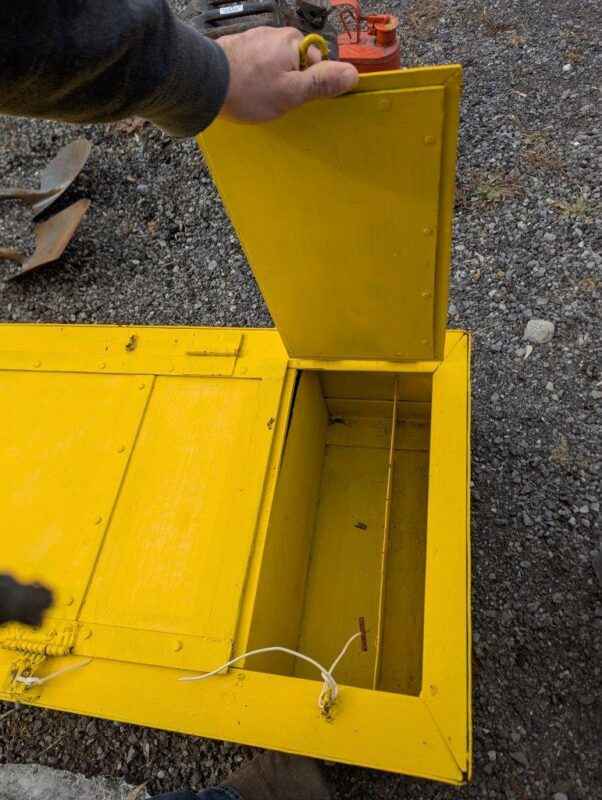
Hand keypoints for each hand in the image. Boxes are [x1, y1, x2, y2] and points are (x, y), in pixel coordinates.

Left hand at [216, 27, 358, 121]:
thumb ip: (322, 82)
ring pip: (277, 66)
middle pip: (297, 64)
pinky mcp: (241, 48)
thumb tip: (352, 74)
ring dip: (271, 83)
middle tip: (276, 100)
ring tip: (257, 97)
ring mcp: (257, 40)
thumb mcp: (291, 92)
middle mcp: (276, 35)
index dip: (310, 85)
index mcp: (293, 42)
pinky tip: (247, 91)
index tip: (298, 98)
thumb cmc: (247, 89)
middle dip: (290, 84)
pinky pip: (259, 66)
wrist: (204, 83)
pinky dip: (256, 79)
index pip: (318, 62)